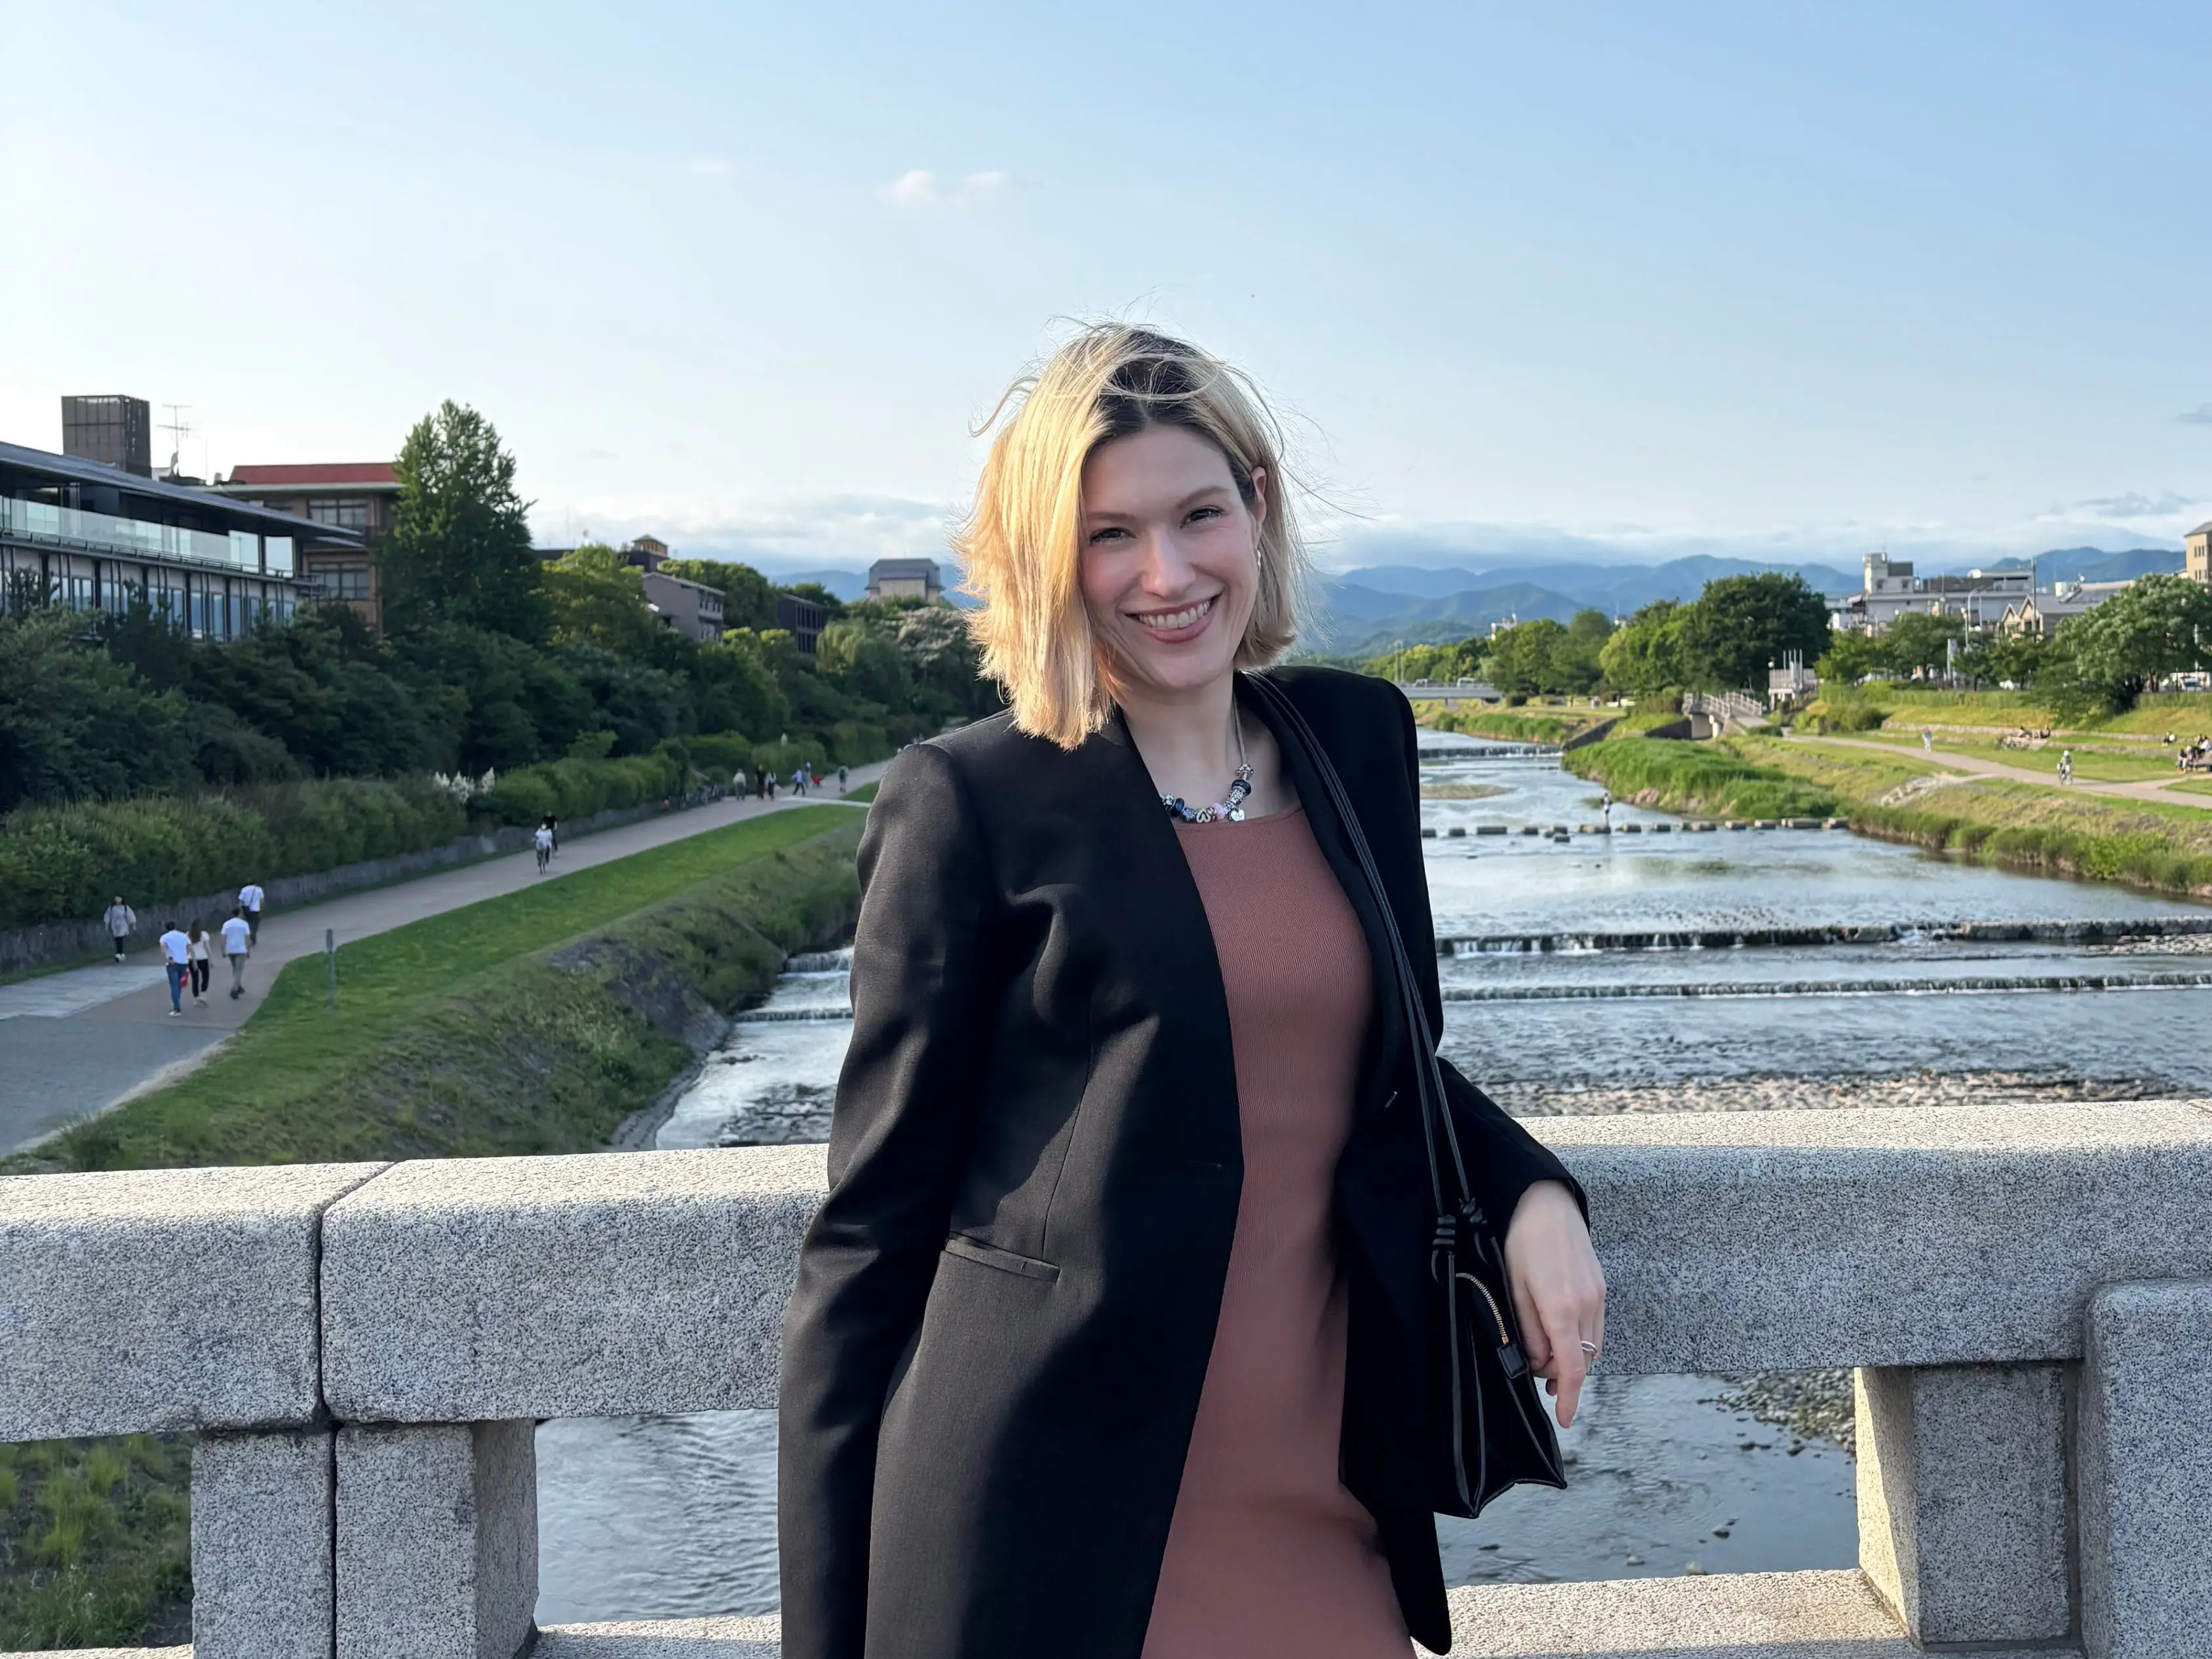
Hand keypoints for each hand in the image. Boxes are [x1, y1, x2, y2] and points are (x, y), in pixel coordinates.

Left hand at [1502, 1180, 1606, 1428]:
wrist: (1548, 1202)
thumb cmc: (1522, 1241)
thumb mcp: (1514, 1287)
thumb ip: (1527, 1330)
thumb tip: (1535, 1362)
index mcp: (1562, 1308)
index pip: (1571, 1367)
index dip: (1569, 1397)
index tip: (1564, 1419)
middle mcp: (1587, 1306)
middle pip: (1583, 1361)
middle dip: (1562, 1376)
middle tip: (1538, 1378)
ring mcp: (1598, 1296)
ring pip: (1592, 1347)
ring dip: (1573, 1360)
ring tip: (1547, 1360)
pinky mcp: (1601, 1288)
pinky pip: (1596, 1328)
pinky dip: (1582, 1341)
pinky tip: (1562, 1335)